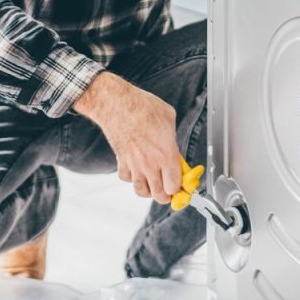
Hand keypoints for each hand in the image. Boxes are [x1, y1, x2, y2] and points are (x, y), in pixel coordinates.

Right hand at [74, 72, 181, 203]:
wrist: (117, 104)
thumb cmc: (142, 107)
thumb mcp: (168, 118)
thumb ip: (172, 138)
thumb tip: (173, 145)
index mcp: (166, 154)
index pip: (175, 185)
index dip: (180, 188)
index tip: (182, 184)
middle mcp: (150, 164)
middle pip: (159, 195)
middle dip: (166, 195)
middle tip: (169, 189)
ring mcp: (134, 165)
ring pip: (141, 191)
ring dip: (149, 191)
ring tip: (153, 185)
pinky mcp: (121, 161)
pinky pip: (126, 178)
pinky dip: (131, 178)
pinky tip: (135, 171)